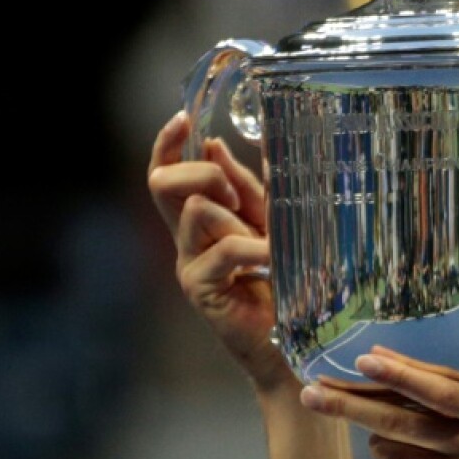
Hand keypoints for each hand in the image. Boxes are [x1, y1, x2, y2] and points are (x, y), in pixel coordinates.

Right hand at [147, 112, 289, 392]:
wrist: (294, 341)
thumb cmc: (286, 282)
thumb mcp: (272, 224)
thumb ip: (251, 189)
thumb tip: (219, 146)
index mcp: (200, 221)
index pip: (166, 174)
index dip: (167, 144)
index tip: (181, 117)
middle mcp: (186, 240)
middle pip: (164, 185)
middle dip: (204, 175)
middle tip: (240, 199)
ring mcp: (189, 265)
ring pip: (198, 211)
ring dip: (239, 217)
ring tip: (270, 243)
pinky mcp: (201, 289)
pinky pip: (225, 249)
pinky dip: (255, 248)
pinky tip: (275, 259)